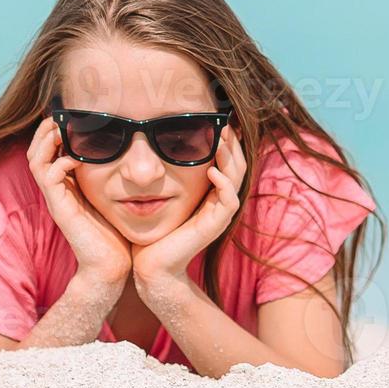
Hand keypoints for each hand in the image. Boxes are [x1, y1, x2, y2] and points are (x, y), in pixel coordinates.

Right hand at [27, 118, 131, 299]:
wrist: (112, 267)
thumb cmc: (118, 232)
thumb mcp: (117, 195)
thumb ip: (117, 175)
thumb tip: (133, 149)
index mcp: (68, 184)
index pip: (50, 149)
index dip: (56, 129)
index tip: (73, 112)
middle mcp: (58, 190)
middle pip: (37, 149)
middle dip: (47, 128)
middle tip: (62, 112)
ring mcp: (57, 199)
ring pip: (36, 159)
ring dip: (47, 139)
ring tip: (61, 126)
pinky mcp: (60, 209)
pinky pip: (48, 178)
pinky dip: (58, 162)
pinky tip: (73, 158)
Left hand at [131, 125, 246, 299]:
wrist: (151, 266)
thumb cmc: (152, 232)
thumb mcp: (158, 196)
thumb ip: (163, 175)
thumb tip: (150, 146)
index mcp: (209, 195)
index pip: (226, 162)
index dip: (225, 142)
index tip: (217, 121)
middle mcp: (218, 203)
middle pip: (237, 166)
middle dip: (232, 144)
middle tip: (223, 123)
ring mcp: (218, 215)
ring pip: (237, 179)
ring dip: (231, 158)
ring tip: (221, 139)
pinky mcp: (214, 226)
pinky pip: (229, 201)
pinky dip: (224, 184)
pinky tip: (212, 170)